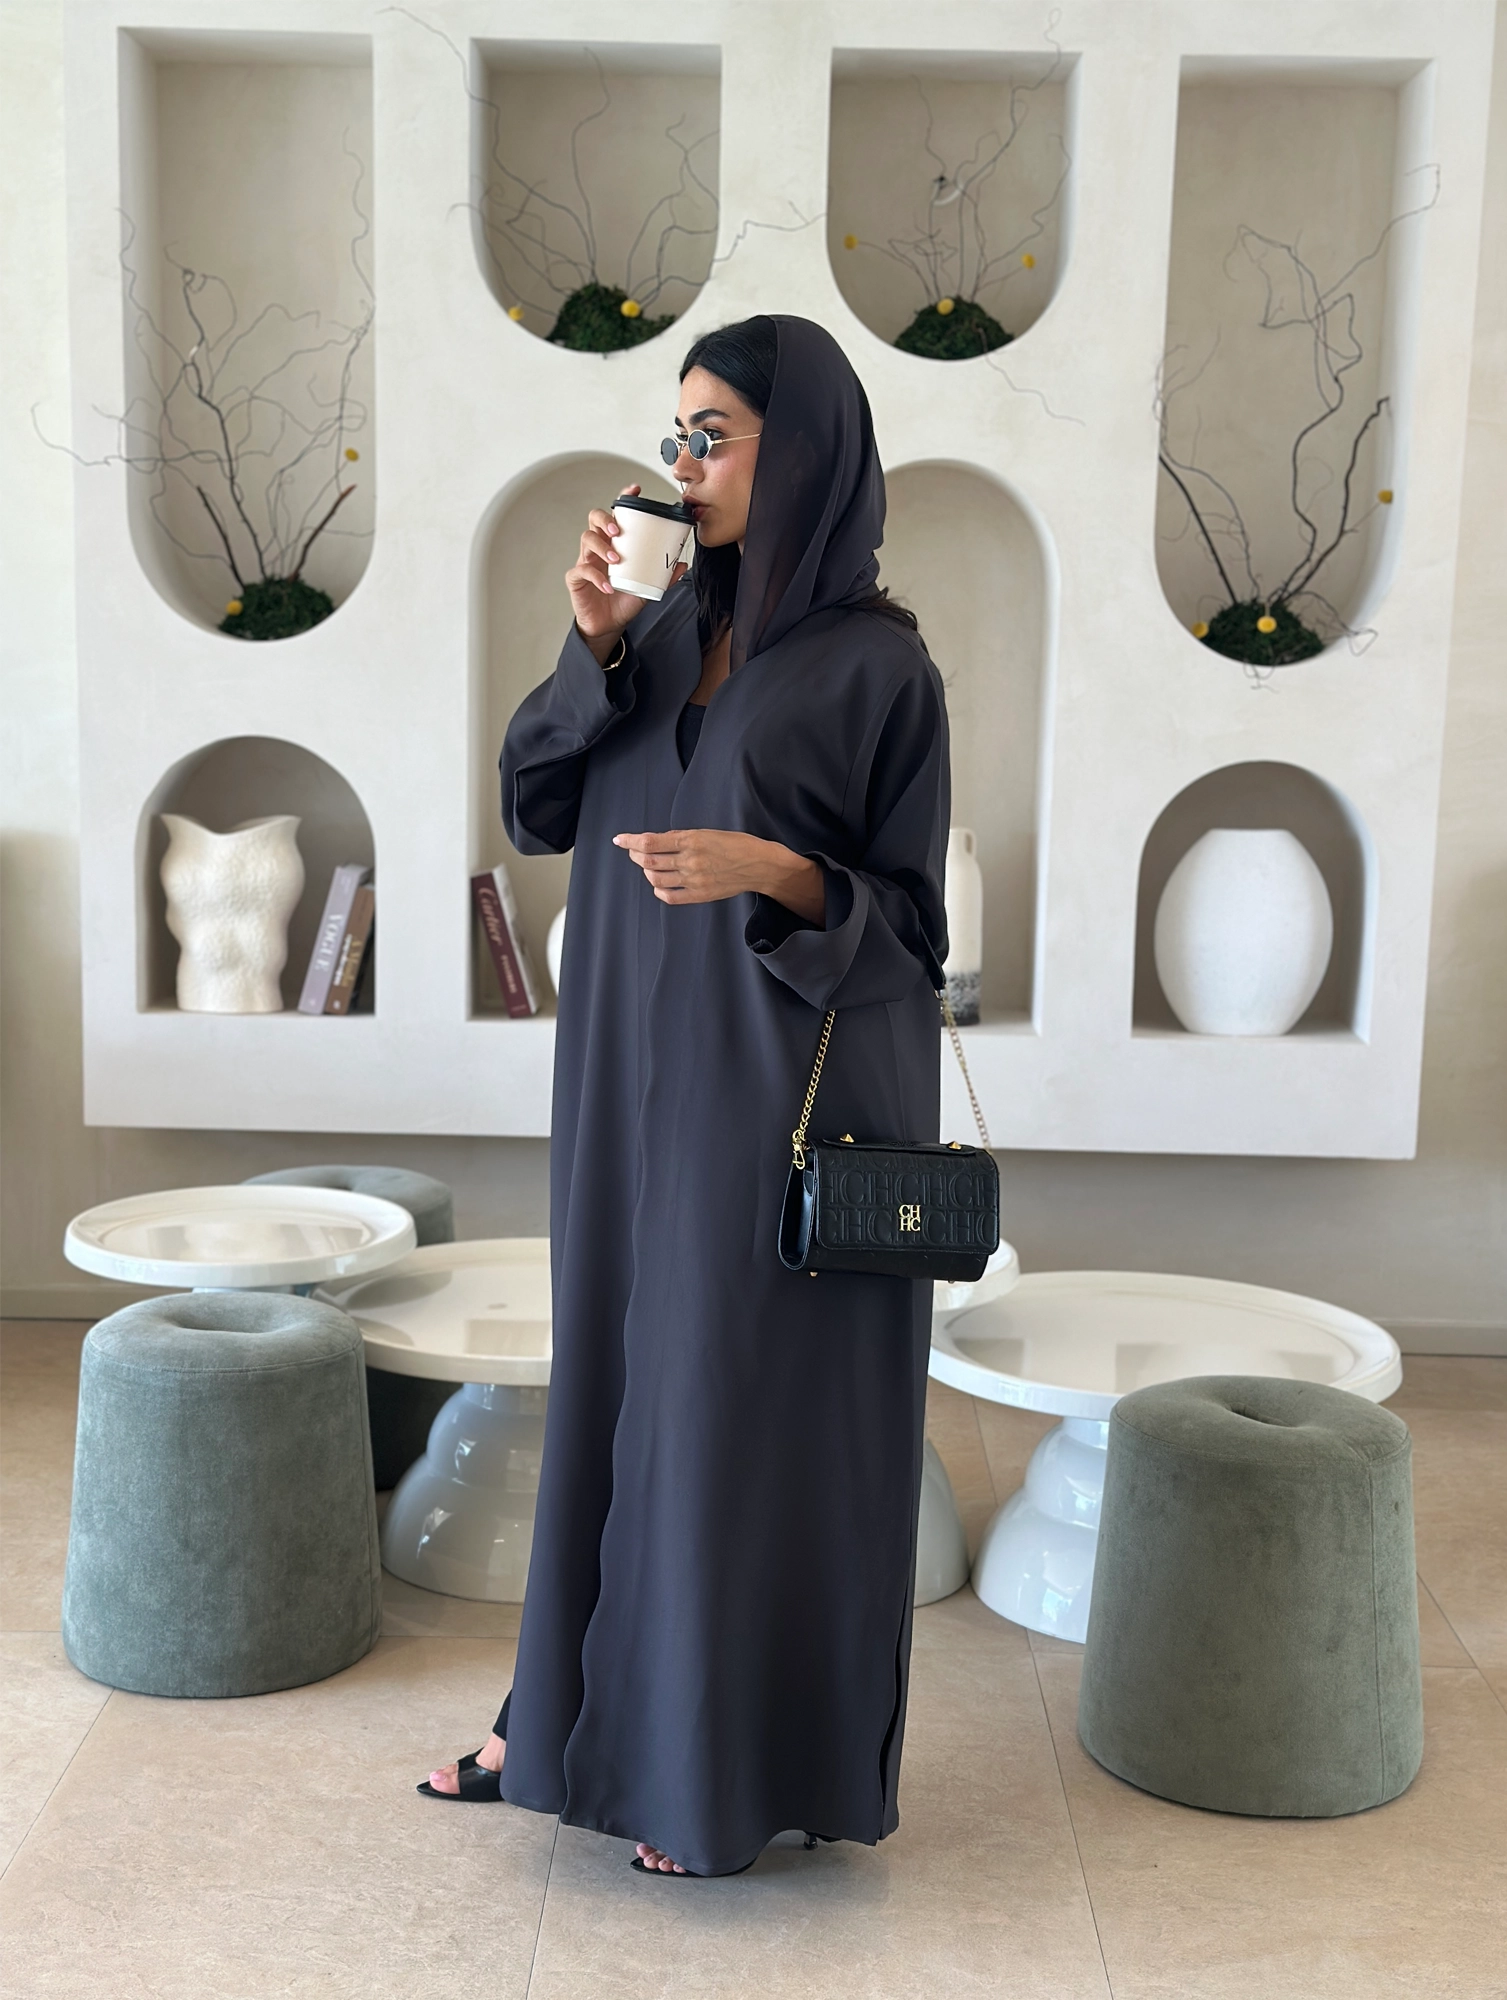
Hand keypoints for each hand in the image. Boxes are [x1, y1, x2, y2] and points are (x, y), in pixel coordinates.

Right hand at [566, 483, 688, 663]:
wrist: (609, 625)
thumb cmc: (624, 600)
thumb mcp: (648, 586)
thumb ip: (663, 575)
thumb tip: (682, 564)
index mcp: (615, 543)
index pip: (616, 514)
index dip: (623, 499)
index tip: (634, 490)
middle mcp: (599, 547)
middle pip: (595, 518)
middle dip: (605, 519)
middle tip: (618, 531)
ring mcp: (586, 561)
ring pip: (586, 539)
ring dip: (602, 546)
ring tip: (616, 559)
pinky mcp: (576, 579)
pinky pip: (582, 570)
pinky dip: (597, 578)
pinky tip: (609, 587)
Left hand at [613, 828, 825, 920]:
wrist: (759, 865)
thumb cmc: (737, 844)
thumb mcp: (708, 832)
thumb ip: (681, 837)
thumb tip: (658, 840)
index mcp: (692, 840)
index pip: (650, 842)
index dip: (630, 841)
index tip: (619, 840)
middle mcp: (690, 860)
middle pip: (649, 860)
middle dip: (635, 855)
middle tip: (632, 850)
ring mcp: (694, 879)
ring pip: (656, 877)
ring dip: (646, 871)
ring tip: (647, 865)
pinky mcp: (700, 894)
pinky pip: (669, 896)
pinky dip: (658, 889)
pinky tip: (659, 883)